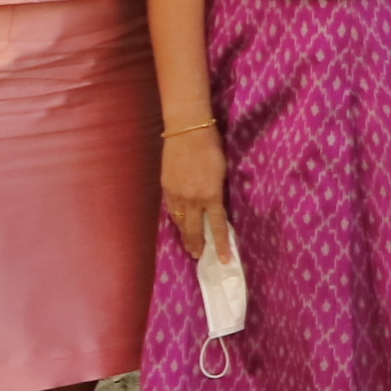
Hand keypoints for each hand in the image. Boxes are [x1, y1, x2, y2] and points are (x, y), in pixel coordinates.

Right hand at [161, 127, 231, 267]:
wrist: (187, 131)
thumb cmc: (211, 147)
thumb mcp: (223, 171)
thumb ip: (219, 191)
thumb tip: (217, 205)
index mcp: (211, 195)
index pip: (217, 226)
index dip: (220, 244)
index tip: (225, 259)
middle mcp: (193, 199)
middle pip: (194, 229)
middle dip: (198, 245)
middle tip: (200, 257)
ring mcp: (177, 194)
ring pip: (180, 222)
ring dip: (185, 236)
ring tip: (189, 247)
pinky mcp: (166, 187)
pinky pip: (171, 209)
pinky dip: (175, 220)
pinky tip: (178, 225)